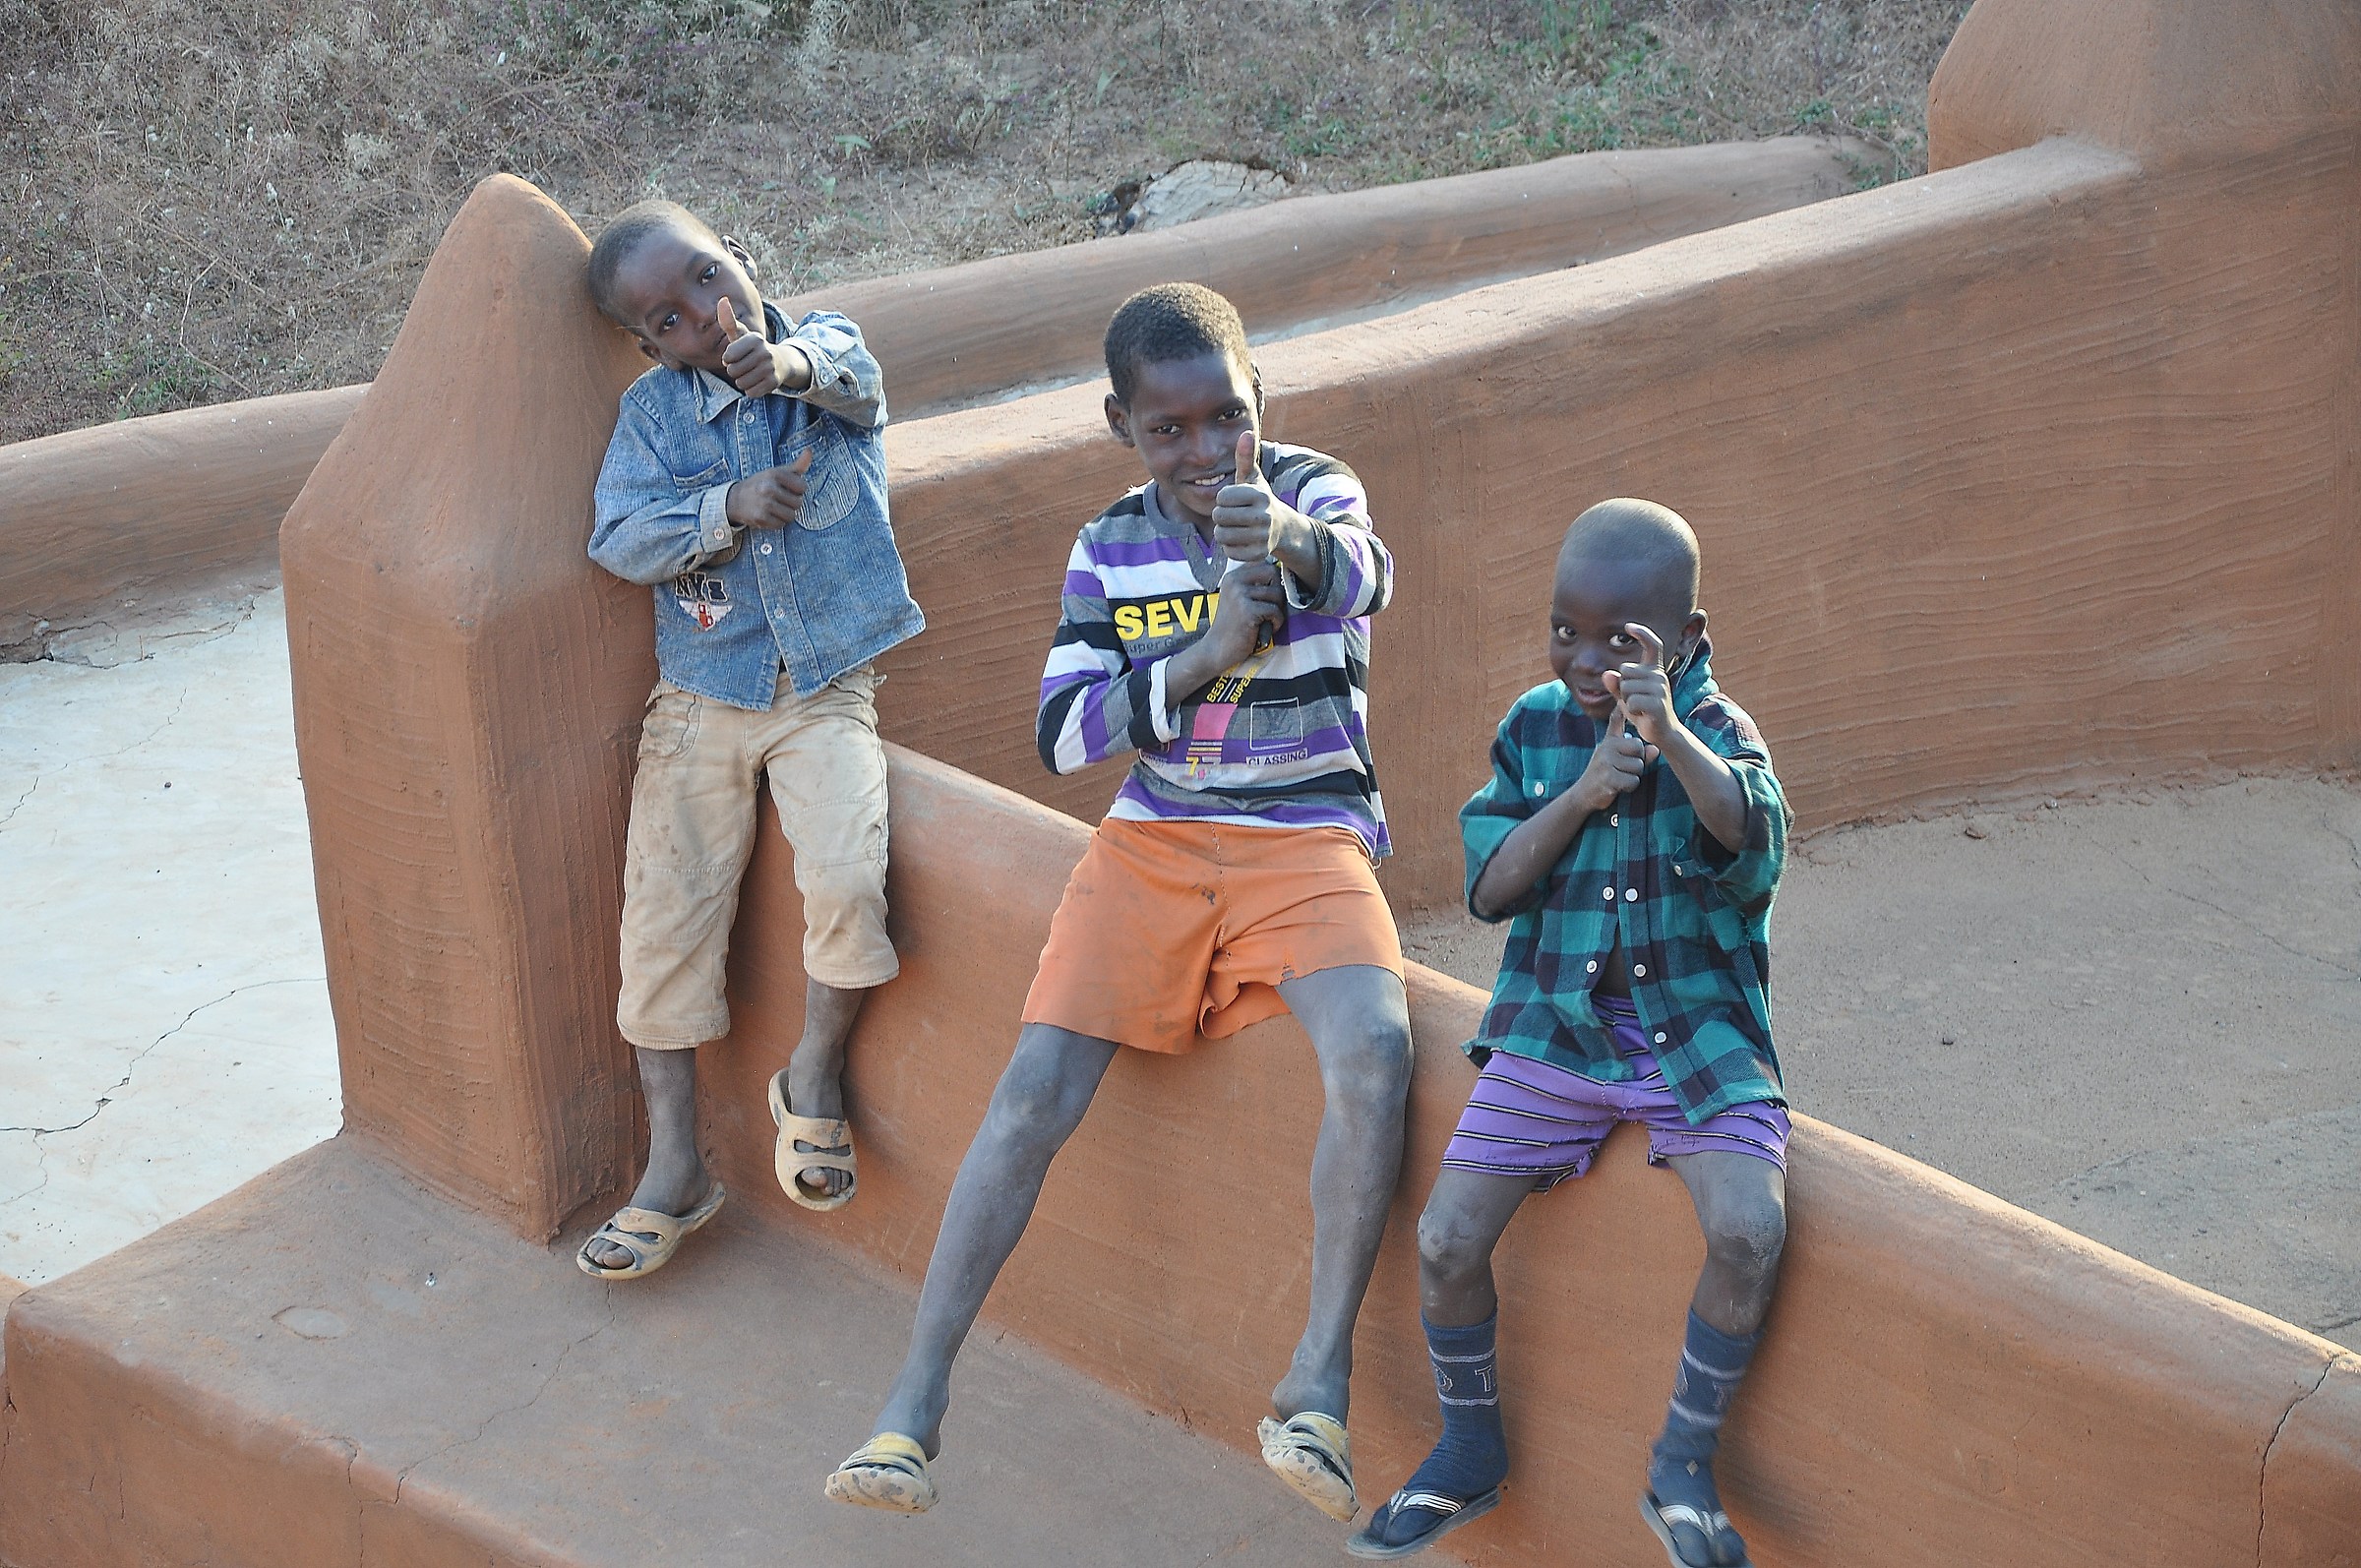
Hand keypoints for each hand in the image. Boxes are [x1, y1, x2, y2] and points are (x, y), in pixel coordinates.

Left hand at [717, 297, 809, 397]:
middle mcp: (765, 352)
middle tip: (744, 365)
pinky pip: (750, 393)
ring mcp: (770, 368)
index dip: (728, 359)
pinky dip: (751, 390)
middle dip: (735, 371)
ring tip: (750, 373)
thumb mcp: (741, 334)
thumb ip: (729, 320)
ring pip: (741, 383)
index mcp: (755, 339)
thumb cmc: (752, 348)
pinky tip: (757, 381)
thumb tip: (722, 300)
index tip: (735, 355)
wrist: (780, 362)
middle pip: (733, 371)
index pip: (728, 356)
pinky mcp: (774, 383)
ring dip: (742, 381)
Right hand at [723, 448, 813, 529]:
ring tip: (775, 508)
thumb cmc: (761, 485)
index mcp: (775, 474)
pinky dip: (776, 522)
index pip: (802, 487)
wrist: (734, 499)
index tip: (787, 489)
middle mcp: (769, 488)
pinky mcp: (760, 518)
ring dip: (785, 514)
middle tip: (779, 499)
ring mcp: (764, 504)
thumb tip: (809, 451)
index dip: (797, 490)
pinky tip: (768, 515)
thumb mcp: (777, 472)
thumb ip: (797, 466)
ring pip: (791, 516)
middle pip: (798, 503)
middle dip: (791, 503)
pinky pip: (780, 525)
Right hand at [1200, 558, 1285, 669]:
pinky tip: (1265, 630)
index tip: (1268, 597)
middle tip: (1272, 608)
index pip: (1264, 563)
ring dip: (1278, 611)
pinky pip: (1275, 610)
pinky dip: (1276, 622)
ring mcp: (1239, 594)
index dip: (1273, 579)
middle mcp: (1234, 581)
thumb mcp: (1237, 599)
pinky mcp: (1247, 610)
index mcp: (1232, 576)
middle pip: (1273, 572)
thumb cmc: (1232, 627)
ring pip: (1277, 593)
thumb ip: (1253, 585)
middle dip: (1278, 592)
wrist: (1215, 650)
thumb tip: (1281, 573)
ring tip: (1267, 622)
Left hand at [1210, 428, 1276, 563]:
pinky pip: (1229, 552)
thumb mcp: (1252, 478)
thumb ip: (1246, 457)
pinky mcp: (1259, 554)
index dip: (1222, 498)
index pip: (1222, 497)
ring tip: (1234, 527)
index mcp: (1260, 495)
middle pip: (1219, 517)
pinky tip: (1239, 540)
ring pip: (1222, 535)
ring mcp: (1262, 537)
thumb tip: (1246, 432)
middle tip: (1231, 515)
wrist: (1281, 528)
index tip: (1233, 499)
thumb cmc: (1258, 499)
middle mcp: (1264, 516)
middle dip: (1220, 516)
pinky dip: (1229, 548)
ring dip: (1223, 532)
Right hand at [1575, 710, 1655, 811]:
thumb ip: (1637, 750)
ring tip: (1618, 779)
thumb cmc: (1604, 773)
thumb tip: (1655, 749)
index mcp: (1610, 741)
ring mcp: (1606, 763)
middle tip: (1621, 771)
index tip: (1624, 759)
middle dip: (1637, 765)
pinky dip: (1629, 787)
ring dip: (1633, 777)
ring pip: (1638, 768)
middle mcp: (1607, 748)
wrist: (1583, 794)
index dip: (1637, 753)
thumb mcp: (1616, 755)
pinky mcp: (1608, 778)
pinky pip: (1633, 781)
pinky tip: (1617, 787)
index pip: (1637, 742)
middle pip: (1640, 752)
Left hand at [1602, 622, 1683, 748]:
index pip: (1652, 645)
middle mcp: (1659, 675)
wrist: (1662, 733)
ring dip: (1625, 701)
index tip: (1628, 626)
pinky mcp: (1657, 703)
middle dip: (1622, 687)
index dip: (1642, 633)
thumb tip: (1608, 674)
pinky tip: (1641, 716)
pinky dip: (1630, 711)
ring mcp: (1660, 688)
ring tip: (1638, 709)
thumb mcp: (1626, 697)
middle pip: (1624, 670)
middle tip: (1634, 701)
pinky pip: (1630, 702)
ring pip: (1625, 687)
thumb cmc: (1643, 711)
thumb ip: (1616, 685)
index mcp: (1654, 670)